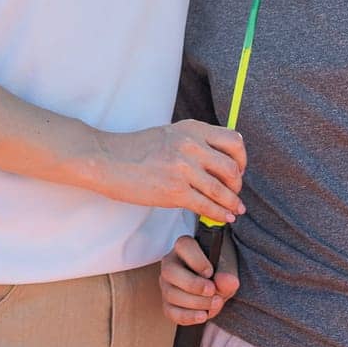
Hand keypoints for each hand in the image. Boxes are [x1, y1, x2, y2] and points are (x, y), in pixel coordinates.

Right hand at [95, 122, 245, 224]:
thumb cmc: (135, 149)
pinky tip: (223, 218)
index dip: (241, 160)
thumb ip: (194, 142)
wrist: (106, 159)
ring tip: (234, 210)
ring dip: (232, 203)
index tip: (237, 171)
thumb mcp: (170, 134)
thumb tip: (219, 160)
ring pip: (222, 190)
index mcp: (192, 129)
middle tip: (234, 193)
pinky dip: (219, 214)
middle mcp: (191, 145)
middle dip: (237, 185)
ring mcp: (183, 168)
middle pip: (233, 168)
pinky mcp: (174, 191)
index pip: (234, 141)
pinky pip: (206, 205)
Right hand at [160, 232, 239, 324]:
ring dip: (195, 302)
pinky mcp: (168, 303)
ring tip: (215, 303)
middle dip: (192, 284)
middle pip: (170, 272)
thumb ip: (228, 274)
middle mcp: (171, 264)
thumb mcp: (228, 269)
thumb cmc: (220, 270)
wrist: (218, 286)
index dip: (196, 260)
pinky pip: (170, 312)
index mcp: (184, 247)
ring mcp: (166, 284)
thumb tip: (228, 281)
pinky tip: (203, 316)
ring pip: (171, 294)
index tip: (210, 272)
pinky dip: (188, 316)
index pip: (183, 246)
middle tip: (212, 291)